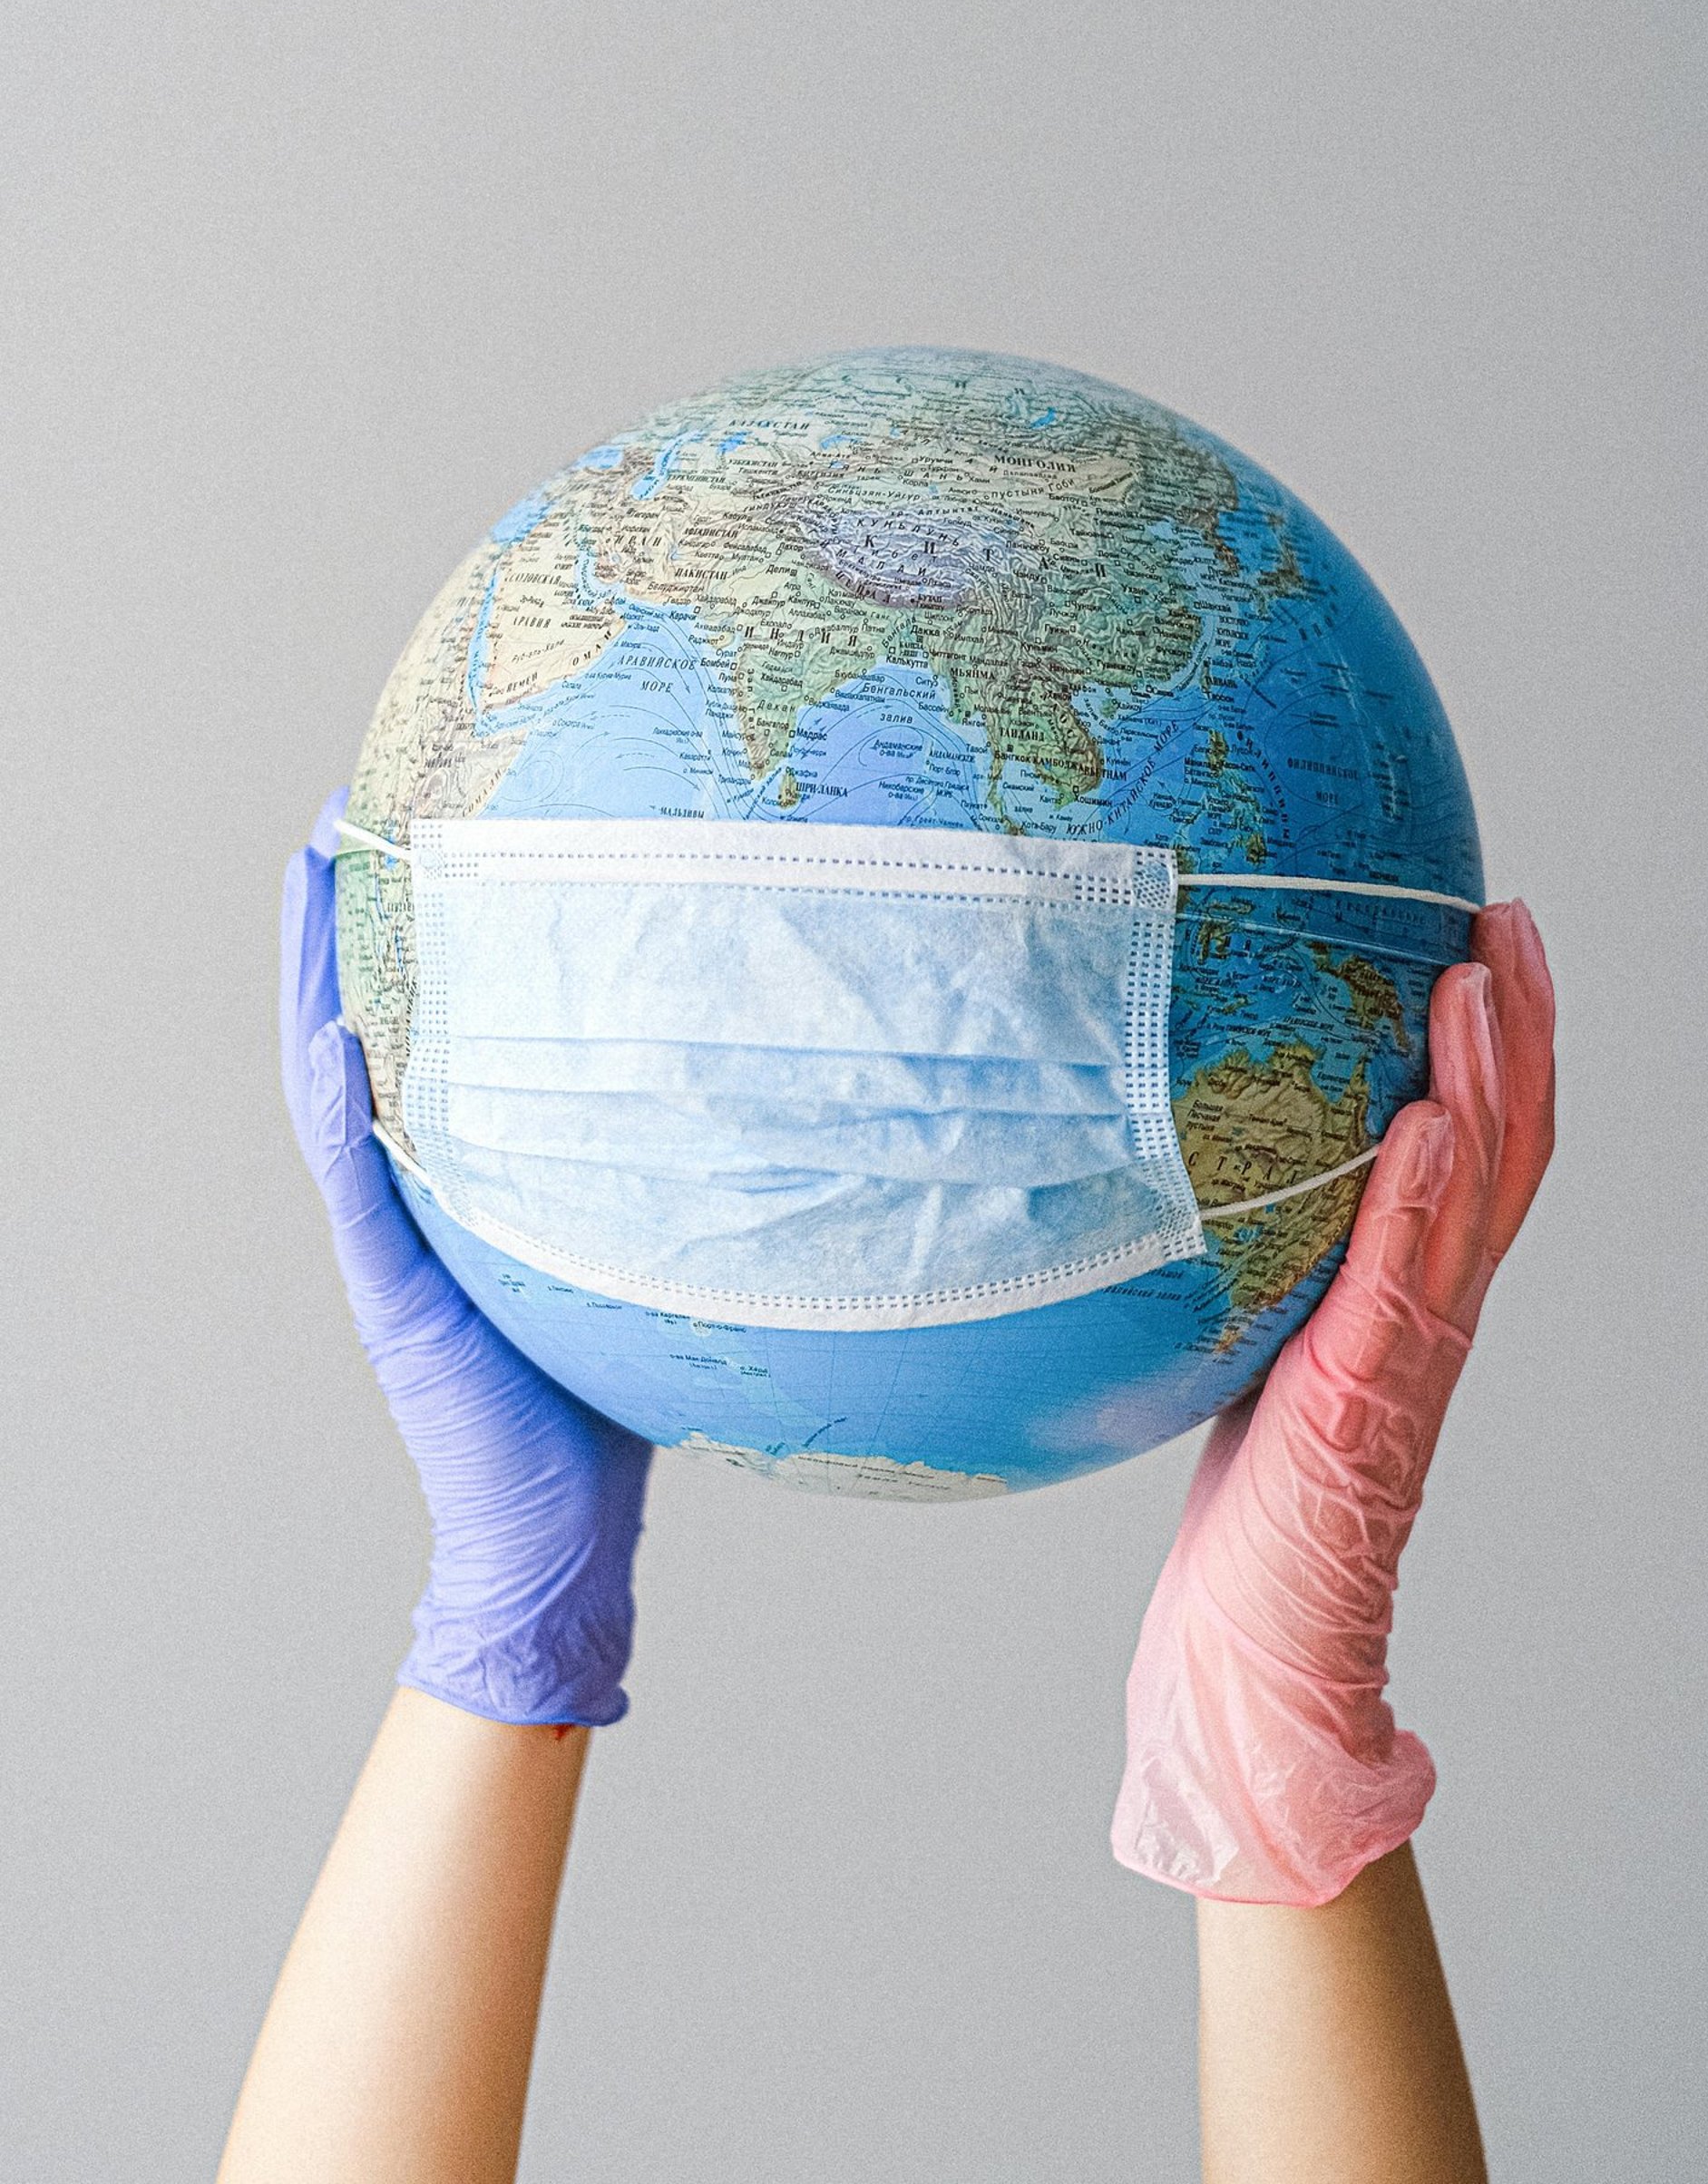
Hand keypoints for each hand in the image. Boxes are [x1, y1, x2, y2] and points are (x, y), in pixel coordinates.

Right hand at [280, 791, 652, 1726]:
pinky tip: (335, 1040)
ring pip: (332, 1090)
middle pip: (354, 1032)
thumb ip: (654, 1175)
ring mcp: (392, 1248)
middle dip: (338, 924)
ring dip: (313, 983)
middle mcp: (408, 1199)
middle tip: (338, 810)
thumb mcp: (635, 1252)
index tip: (414, 826)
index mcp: (456, 1182)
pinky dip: (342, 1115)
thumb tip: (760, 1085)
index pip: (418, 1034)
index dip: (401, 935)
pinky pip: (363, 1195)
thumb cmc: (610, 1399)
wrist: (561, 1537)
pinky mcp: (397, 1303)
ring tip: (306, 878)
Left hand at [1113, 900, 1555, 1904]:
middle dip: (1516, 1032)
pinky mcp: (1355, 1413)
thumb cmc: (1251, 1528)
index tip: (1487, 936)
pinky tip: (1431, 1125)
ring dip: (1486, 1086)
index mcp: (1401, 1302)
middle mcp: (1423, 1320)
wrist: (1261, 1669)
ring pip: (1471, 1204)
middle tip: (1508, 919)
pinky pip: (1399, 1290)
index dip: (1500, 1048)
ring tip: (1481, 981)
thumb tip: (1174, 1166)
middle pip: (1503, 1154)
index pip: (1475, 1152)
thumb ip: (1253, 1271)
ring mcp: (1400, 1365)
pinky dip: (1422, 1204)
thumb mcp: (1244, 1358)